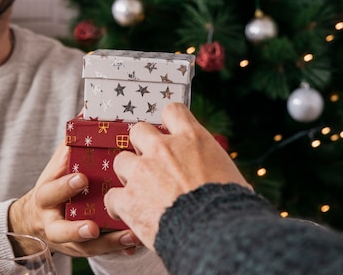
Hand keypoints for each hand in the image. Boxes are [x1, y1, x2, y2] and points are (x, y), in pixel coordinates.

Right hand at [8, 142, 141, 256]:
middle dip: (76, 228)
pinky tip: (134, 243)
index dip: (64, 186)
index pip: (50, 192)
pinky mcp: (83, 248)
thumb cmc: (57, 181)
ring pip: (85, 247)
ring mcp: (68, 239)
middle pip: (60, 230)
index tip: (82, 178)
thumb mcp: (59, 163)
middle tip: (93, 225)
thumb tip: (90, 107)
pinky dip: (118, 247)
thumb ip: (73, 141)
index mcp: (47, 195)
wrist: (40, 218)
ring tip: (128, 236)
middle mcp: (53, 221)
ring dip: (107, 242)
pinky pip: (101, 251)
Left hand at [104, 103, 251, 250]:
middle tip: (151, 164)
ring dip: (128, 174)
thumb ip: (211, 166)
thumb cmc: (230, 207)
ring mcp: (142, 171)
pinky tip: (126, 214)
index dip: (168, 122)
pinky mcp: (128, 198)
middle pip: (138, 130)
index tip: (169, 133)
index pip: (172, 111)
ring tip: (138, 191)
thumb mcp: (230, 175)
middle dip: (141, 146)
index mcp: (192, 138)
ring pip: (121, 160)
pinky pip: (112, 196)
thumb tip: (215, 175)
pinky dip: (118, 206)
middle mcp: (164, 148)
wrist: (215, 232)